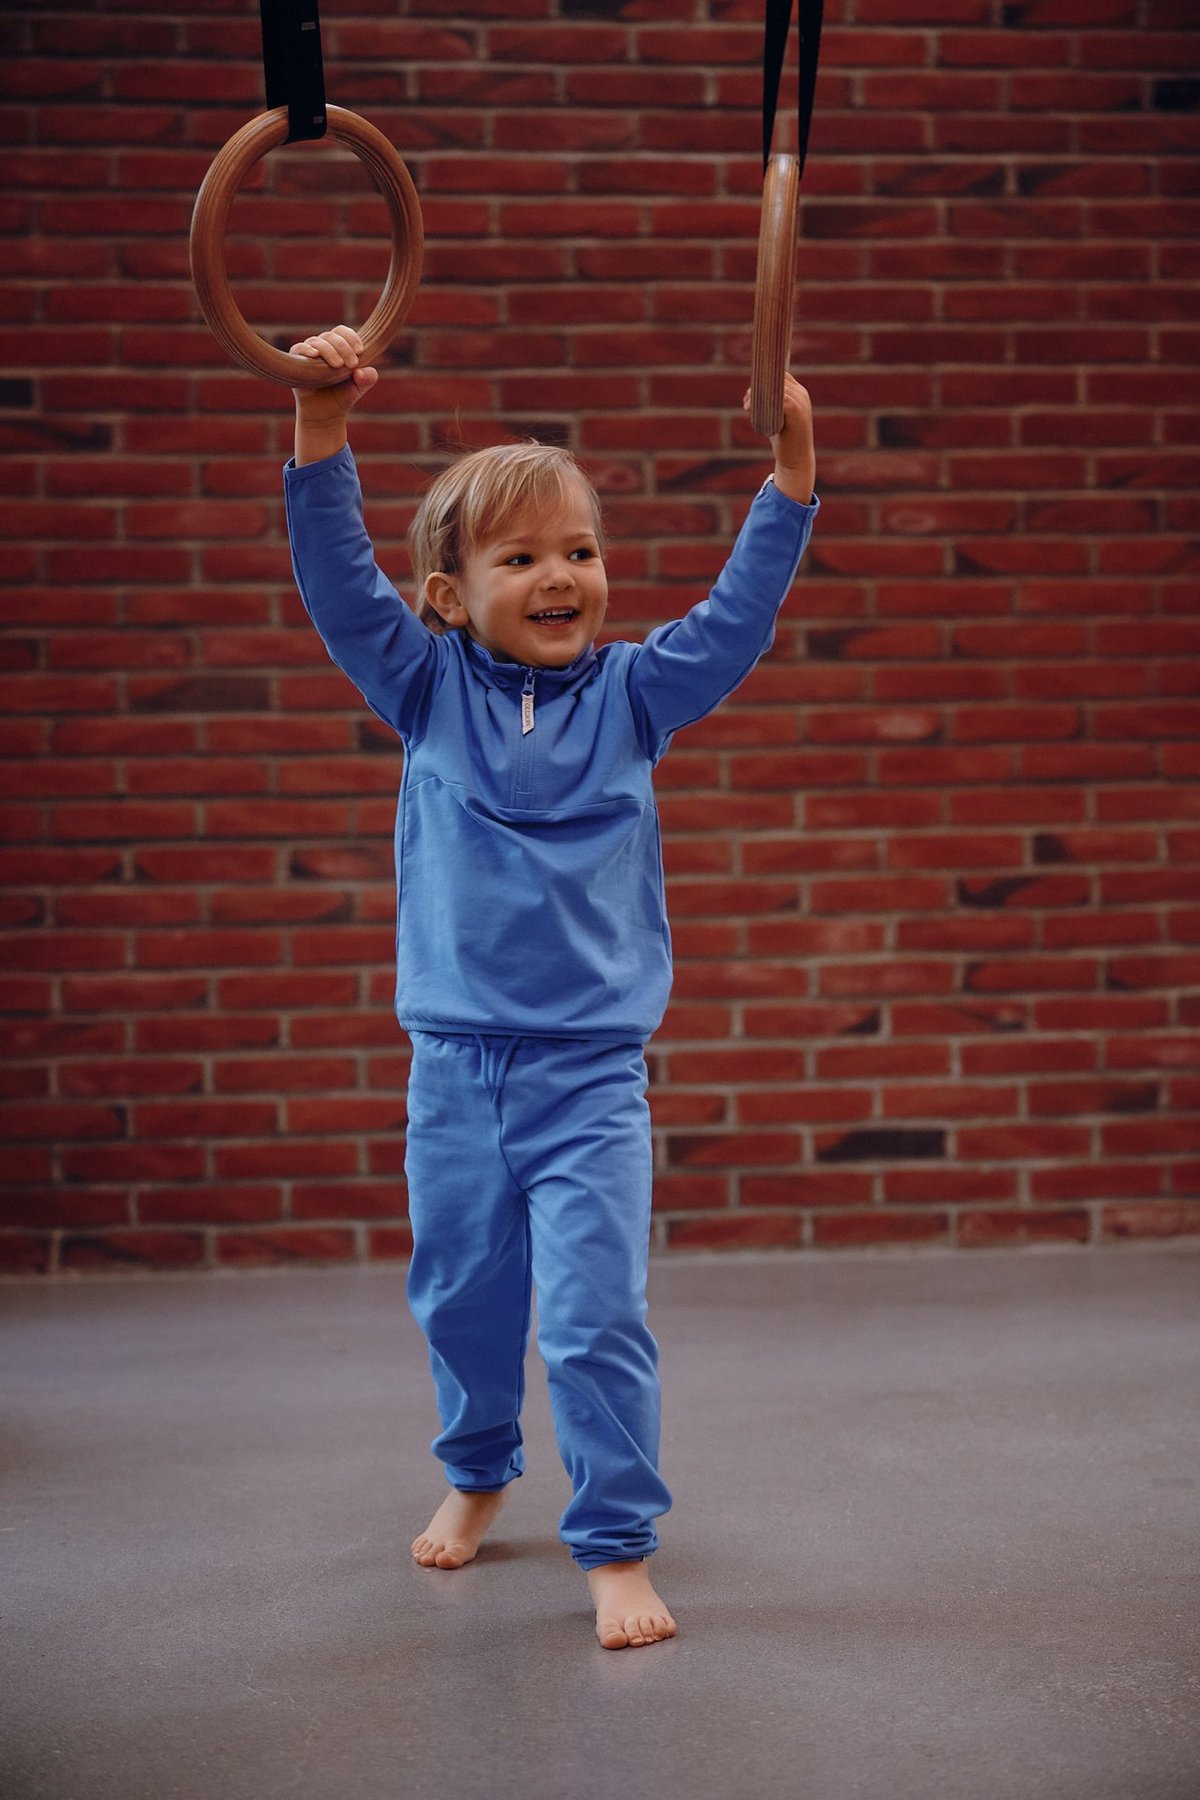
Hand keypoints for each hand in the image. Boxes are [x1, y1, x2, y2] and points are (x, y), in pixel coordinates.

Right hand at [290, 325, 377, 417]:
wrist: (326, 414)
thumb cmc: (343, 396)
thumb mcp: (360, 387)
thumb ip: (368, 378)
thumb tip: (359, 372)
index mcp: (338, 347)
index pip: (342, 332)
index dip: (351, 338)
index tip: (360, 351)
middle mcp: (322, 346)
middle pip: (331, 336)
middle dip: (344, 348)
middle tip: (352, 364)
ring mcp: (308, 353)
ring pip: (317, 342)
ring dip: (329, 351)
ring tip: (339, 366)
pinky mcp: (296, 362)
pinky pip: (298, 349)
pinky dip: (306, 349)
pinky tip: (315, 355)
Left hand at [743, 372, 815, 506]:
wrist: (796, 460)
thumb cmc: (784, 439)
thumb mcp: (777, 417)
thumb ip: (770, 404)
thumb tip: (751, 393)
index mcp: (799, 394)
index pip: (781, 376)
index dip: (763, 380)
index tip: (749, 393)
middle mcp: (802, 395)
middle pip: (777, 380)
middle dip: (757, 388)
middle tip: (746, 401)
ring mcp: (801, 403)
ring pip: (775, 388)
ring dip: (757, 395)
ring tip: (746, 407)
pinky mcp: (797, 412)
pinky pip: (779, 398)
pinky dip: (762, 402)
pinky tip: (751, 411)